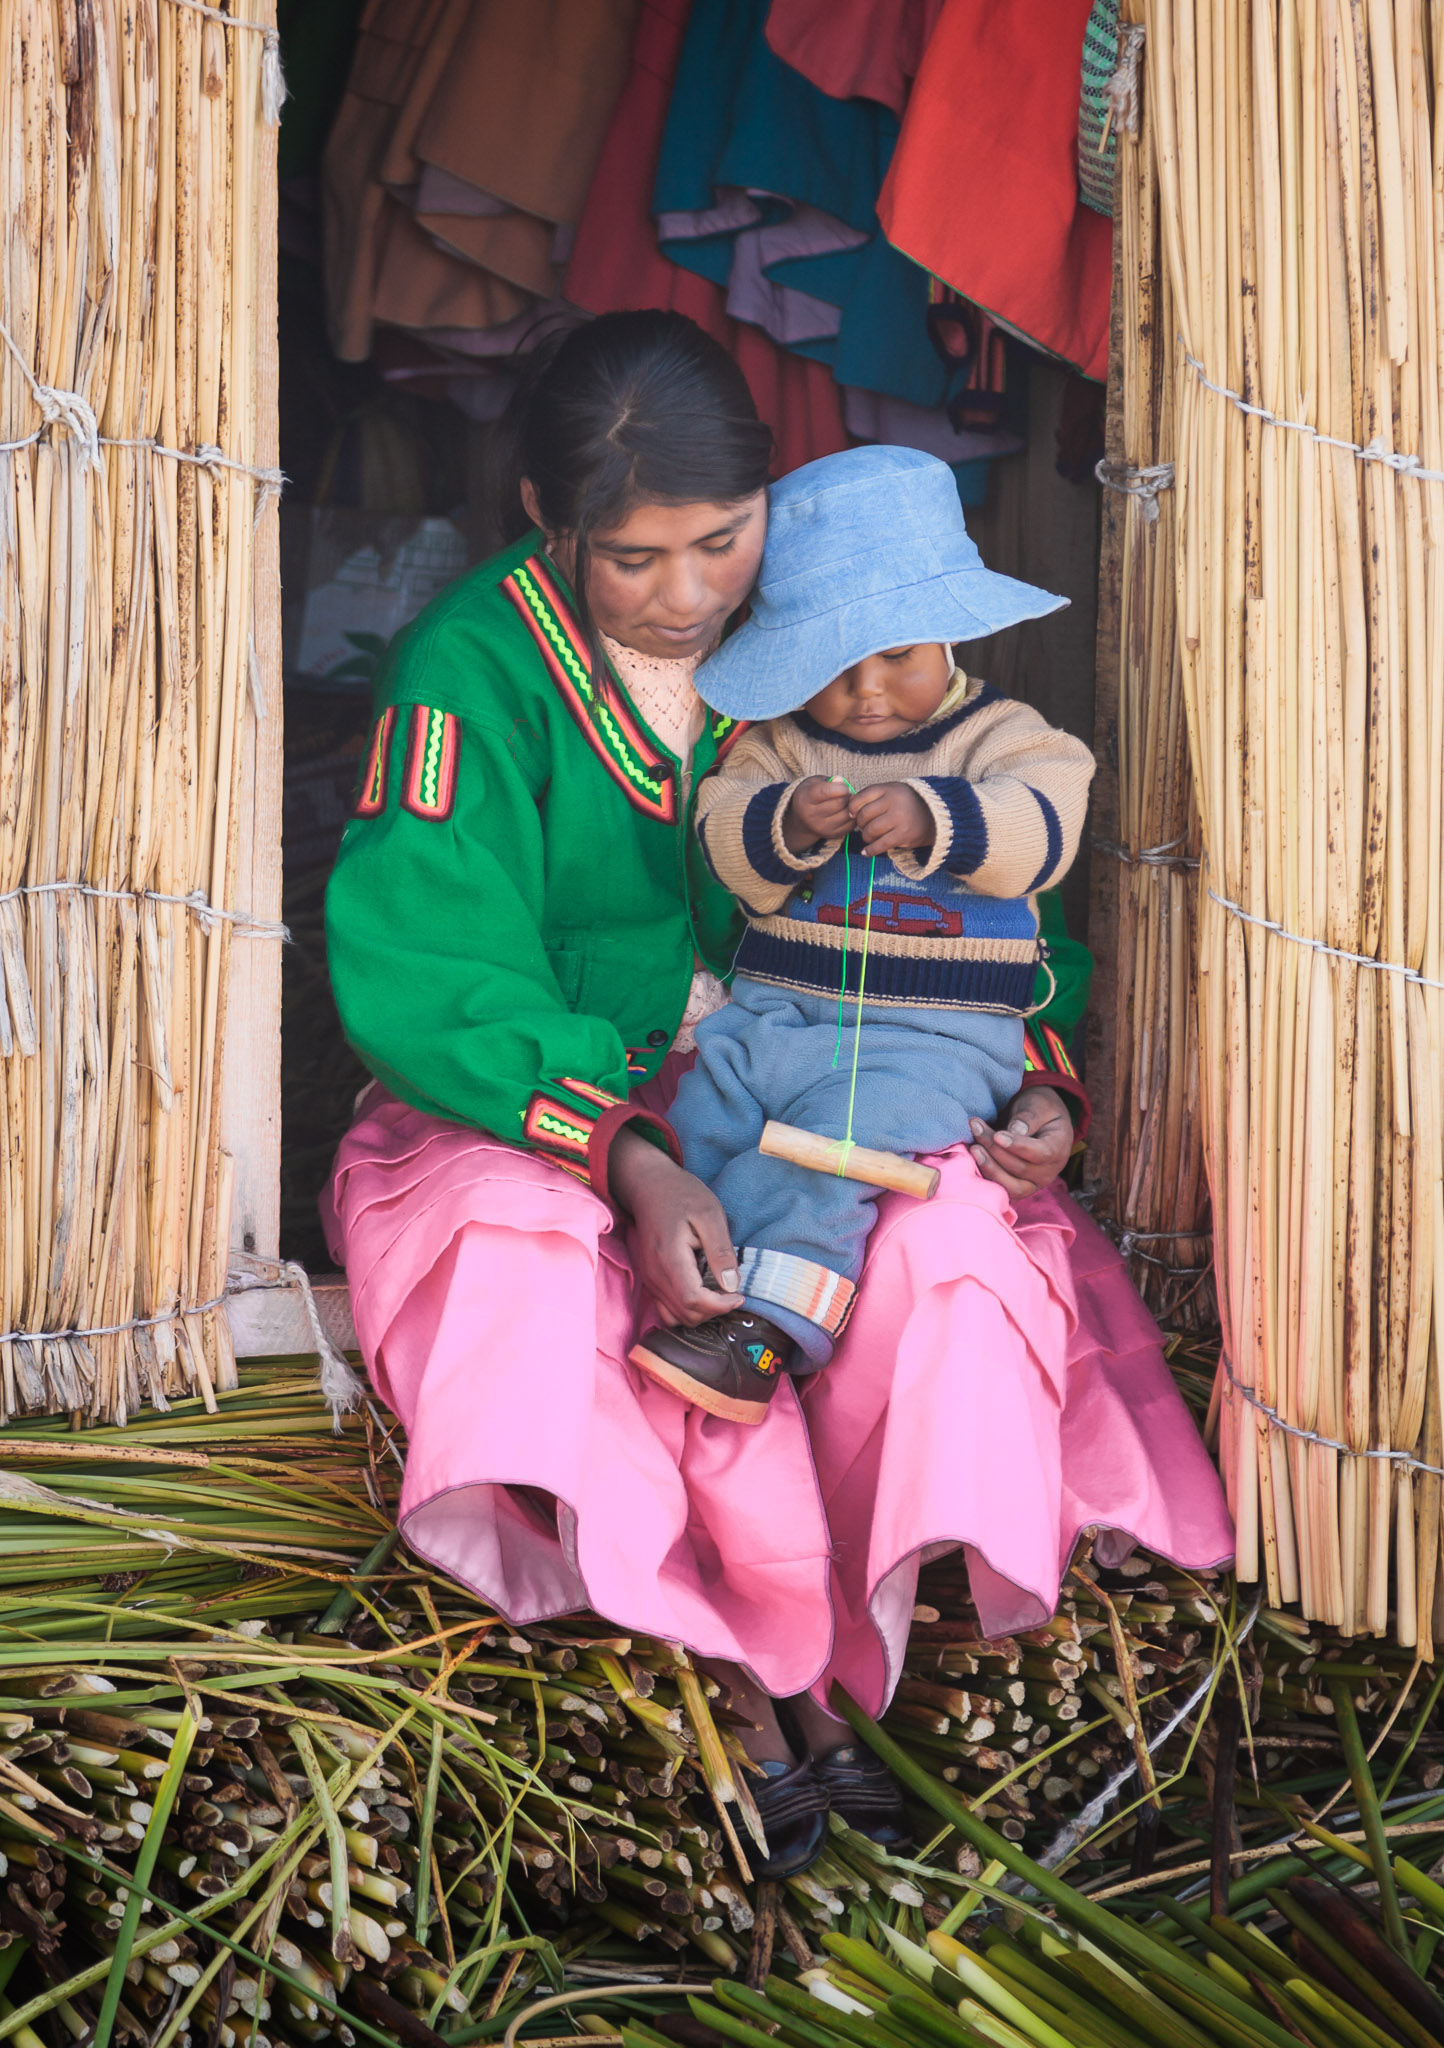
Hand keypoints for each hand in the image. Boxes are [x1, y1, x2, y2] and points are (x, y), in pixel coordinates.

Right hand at [608, 1126, 744, 1324]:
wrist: (649, 1185)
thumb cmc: (682, 1195)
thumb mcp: (710, 1215)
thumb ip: (721, 1251)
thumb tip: (732, 1285)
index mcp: (669, 1257)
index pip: (693, 1300)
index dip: (720, 1306)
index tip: (739, 1294)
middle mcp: (654, 1274)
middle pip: (685, 1314)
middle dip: (714, 1311)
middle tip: (733, 1292)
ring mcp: (649, 1278)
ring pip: (675, 1316)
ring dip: (701, 1313)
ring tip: (719, 1294)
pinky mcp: (650, 1279)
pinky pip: (666, 1309)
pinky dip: (686, 1310)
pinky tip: (703, 1293)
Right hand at [783, 776, 853, 854]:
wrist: (802, 818)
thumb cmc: (811, 795)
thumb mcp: (814, 783)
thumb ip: (828, 781)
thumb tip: (841, 781)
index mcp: (805, 799)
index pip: (827, 792)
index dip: (840, 787)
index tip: (842, 786)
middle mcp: (811, 816)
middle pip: (839, 803)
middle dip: (846, 796)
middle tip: (845, 794)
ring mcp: (822, 827)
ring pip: (847, 814)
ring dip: (851, 806)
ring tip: (846, 802)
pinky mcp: (832, 834)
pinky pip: (851, 824)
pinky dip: (852, 816)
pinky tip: (846, 811)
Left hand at [848, 781, 934, 856]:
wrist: (936, 815)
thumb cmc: (908, 804)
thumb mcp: (893, 792)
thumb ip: (874, 797)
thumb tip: (850, 812)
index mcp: (889, 789)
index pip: (861, 798)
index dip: (853, 808)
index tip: (853, 814)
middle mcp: (894, 802)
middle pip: (864, 816)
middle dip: (861, 824)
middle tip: (864, 827)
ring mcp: (899, 818)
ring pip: (870, 831)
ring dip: (866, 837)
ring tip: (870, 837)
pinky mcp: (903, 835)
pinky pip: (880, 845)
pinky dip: (870, 850)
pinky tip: (866, 852)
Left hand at [969, 1086, 1073, 1199]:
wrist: (1038, 1120)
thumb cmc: (1039, 1109)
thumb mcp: (1038, 1105)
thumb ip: (1028, 1117)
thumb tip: (1013, 1132)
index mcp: (1058, 1149)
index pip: (1040, 1153)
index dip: (1017, 1146)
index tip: (997, 1135)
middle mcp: (1048, 1172)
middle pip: (1020, 1168)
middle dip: (995, 1149)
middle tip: (976, 1128)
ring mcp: (1032, 1184)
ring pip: (1010, 1186)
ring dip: (988, 1167)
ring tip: (973, 1147)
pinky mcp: (1016, 1187)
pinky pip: (1000, 1189)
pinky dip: (985, 1176)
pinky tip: (972, 1159)